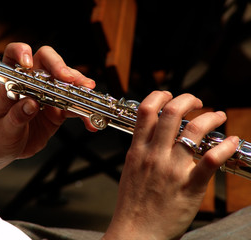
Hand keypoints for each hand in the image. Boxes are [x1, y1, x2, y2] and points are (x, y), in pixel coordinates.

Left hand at [0, 43, 95, 171]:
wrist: (6, 150)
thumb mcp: (4, 130)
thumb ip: (16, 117)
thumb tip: (30, 104)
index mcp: (12, 83)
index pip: (14, 56)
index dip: (21, 52)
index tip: (28, 64)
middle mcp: (32, 84)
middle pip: (48, 62)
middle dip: (61, 67)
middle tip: (70, 79)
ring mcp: (48, 96)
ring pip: (66, 82)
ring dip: (79, 87)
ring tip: (88, 97)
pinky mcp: (59, 110)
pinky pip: (75, 107)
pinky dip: (84, 113)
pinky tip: (90, 122)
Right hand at [103, 91, 238, 239]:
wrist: (135, 232)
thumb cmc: (132, 204)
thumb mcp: (130, 170)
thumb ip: (141, 150)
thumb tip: (153, 135)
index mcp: (137, 151)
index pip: (146, 112)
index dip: (159, 96)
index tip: (168, 95)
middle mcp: (154, 155)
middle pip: (172, 113)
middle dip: (188, 99)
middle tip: (196, 101)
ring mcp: (172, 170)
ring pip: (194, 130)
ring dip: (211, 117)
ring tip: (218, 116)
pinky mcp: (189, 186)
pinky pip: (211, 160)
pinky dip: (225, 146)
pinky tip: (231, 140)